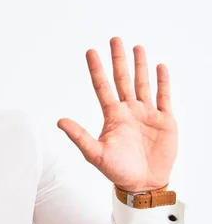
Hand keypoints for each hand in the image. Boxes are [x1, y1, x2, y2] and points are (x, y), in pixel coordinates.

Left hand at [57, 37, 177, 192]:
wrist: (143, 184)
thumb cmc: (117, 171)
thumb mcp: (95, 154)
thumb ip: (79, 136)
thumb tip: (59, 121)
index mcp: (112, 116)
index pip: (102, 87)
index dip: (97, 69)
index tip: (91, 51)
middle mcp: (129, 111)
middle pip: (122, 79)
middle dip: (118, 59)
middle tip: (114, 39)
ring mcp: (147, 114)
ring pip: (143, 84)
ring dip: (140, 66)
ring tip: (137, 47)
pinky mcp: (165, 121)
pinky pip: (164, 97)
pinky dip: (163, 82)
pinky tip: (159, 67)